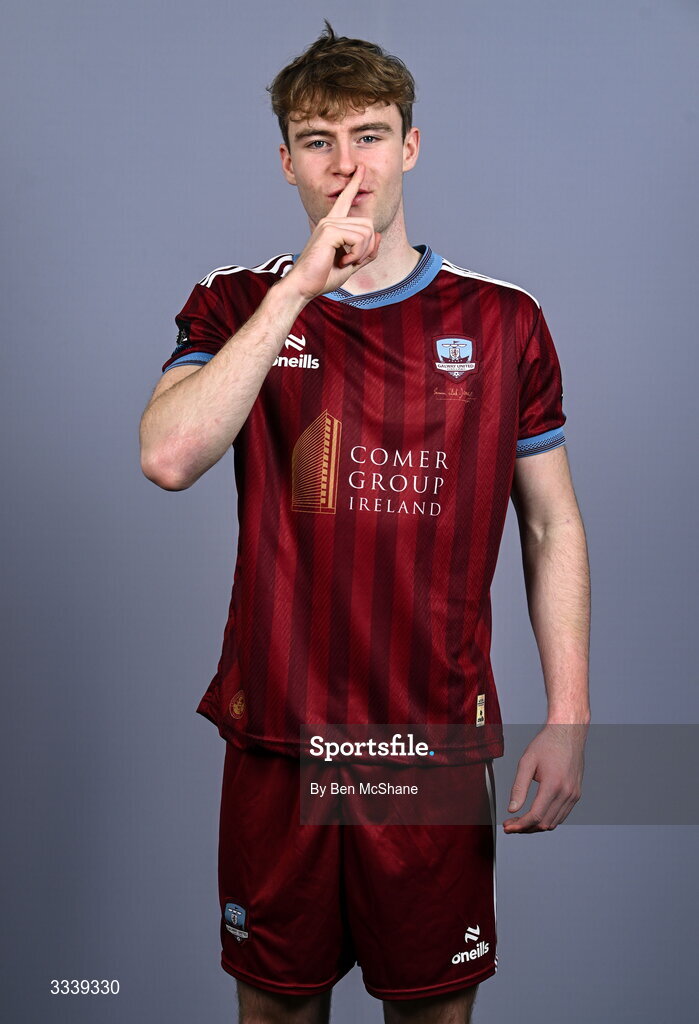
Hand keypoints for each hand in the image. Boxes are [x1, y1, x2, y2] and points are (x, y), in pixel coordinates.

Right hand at [283, 165, 381, 301]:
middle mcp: (330, 220)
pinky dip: (356, 254)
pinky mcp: (329, 231)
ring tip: (346, 262)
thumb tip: (378, 235)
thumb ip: (365, 252)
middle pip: (368, 224)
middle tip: (352, 261)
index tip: (361, 169)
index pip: (346, 200)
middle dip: (367, 247)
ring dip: (361, 253)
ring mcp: (329, 224)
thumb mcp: (351, 265)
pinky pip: (358, 238)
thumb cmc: (323, 277)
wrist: (304, 287)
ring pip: (366, 232)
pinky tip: (343, 261)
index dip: (355, 184)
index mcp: (333, 225)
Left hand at [502, 723, 586, 832]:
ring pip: (554, 822)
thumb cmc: (546, 743)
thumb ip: (519, 787)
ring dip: (536, 826)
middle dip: (525, 828)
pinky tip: (535, 814)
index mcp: (553, 785)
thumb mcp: (527, 762)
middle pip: (544, 823)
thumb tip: (512, 809)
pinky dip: (548, 819)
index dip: (520, 825)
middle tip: (510, 825)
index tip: (508, 826)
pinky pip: (562, 815)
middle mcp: (567, 793)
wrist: (568, 731)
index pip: (536, 816)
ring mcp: (574, 794)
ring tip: (520, 821)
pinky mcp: (576, 794)